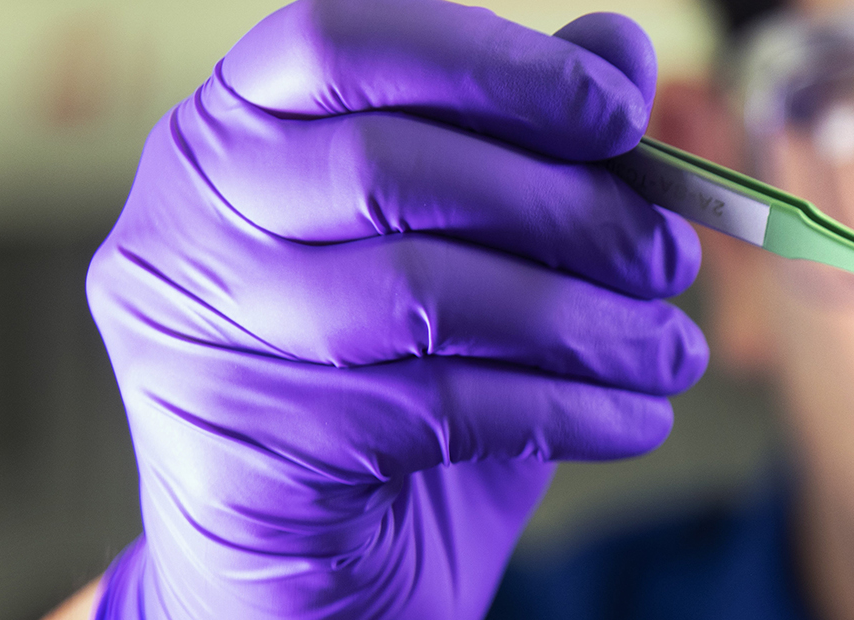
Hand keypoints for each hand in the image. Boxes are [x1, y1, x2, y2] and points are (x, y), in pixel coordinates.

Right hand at [83, 1, 703, 615]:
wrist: (322, 585)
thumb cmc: (397, 396)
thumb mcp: (474, 259)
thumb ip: (527, 148)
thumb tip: (618, 48)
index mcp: (228, 131)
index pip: (335, 42)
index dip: (490, 65)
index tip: (617, 114)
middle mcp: (182, 220)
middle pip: (390, 169)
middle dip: (566, 210)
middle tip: (671, 258)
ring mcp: (194, 340)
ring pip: (420, 295)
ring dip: (582, 322)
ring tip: (671, 353)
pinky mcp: (242, 455)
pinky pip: (436, 409)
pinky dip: (564, 410)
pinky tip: (632, 417)